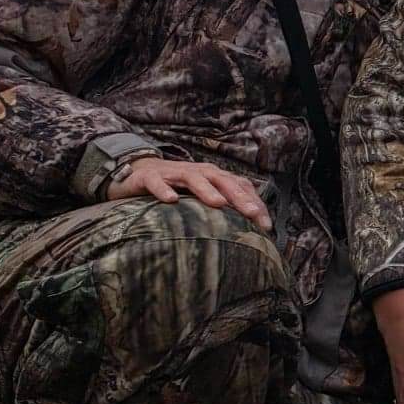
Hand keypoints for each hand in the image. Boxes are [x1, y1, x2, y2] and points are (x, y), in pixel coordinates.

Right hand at [106, 157, 270, 230]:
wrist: (137, 173)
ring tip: (219, 203)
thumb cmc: (176, 188)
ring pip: (193, 177)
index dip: (254, 202)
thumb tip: (248, 232)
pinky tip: (171, 200)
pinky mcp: (149, 177)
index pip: (239, 186)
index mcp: (212, 176)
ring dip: (207, 190)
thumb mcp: (201, 197)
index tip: (266, 225)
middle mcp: (197, 172)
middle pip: (221, 179)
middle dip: (238, 196)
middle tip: (252, 213)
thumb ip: (222, 208)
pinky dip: (164, 190)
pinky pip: (157, 183)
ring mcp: (173, 173)